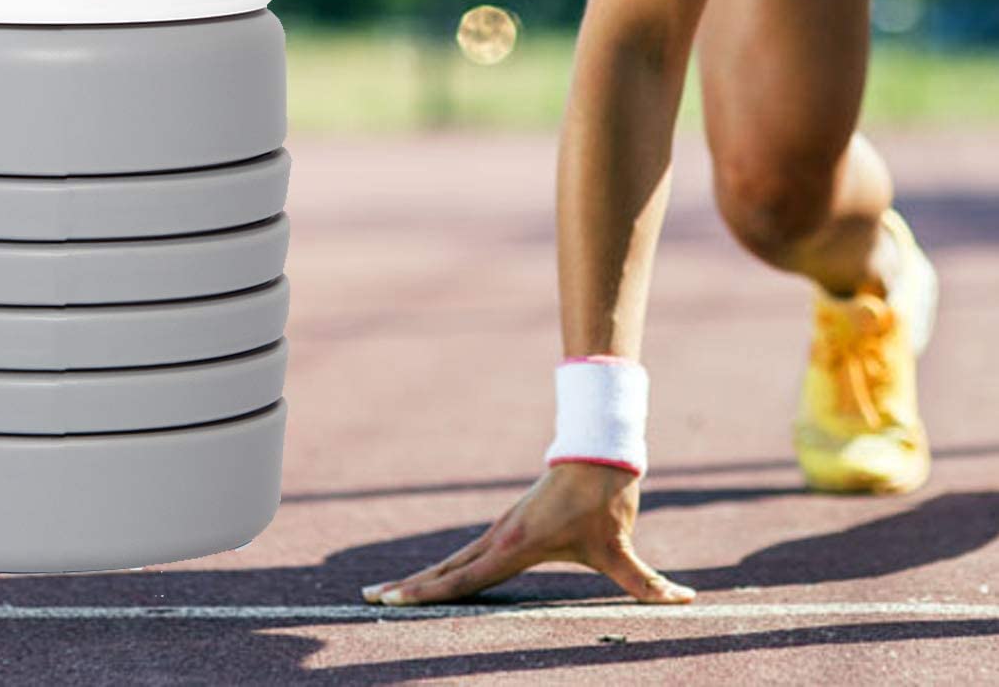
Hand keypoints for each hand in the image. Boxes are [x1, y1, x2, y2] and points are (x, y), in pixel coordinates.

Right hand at [361, 461, 695, 606]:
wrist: (595, 453)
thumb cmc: (605, 501)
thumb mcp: (621, 548)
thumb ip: (648, 583)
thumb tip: (686, 601)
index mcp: (515, 546)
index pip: (464, 578)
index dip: (428, 593)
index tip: (393, 602)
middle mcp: (499, 538)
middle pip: (445, 570)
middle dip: (408, 589)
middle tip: (369, 601)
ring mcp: (498, 532)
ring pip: (451, 562)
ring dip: (420, 579)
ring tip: (386, 595)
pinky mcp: (506, 529)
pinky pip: (465, 555)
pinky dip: (443, 571)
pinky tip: (432, 582)